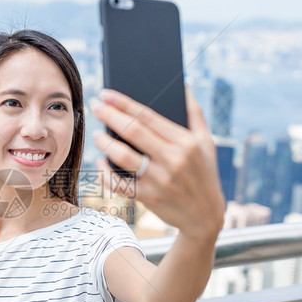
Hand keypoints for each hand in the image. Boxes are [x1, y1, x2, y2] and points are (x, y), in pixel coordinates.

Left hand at [91, 87, 224, 242]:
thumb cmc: (204, 174)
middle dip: (110, 116)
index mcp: (186, 142)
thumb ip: (195, 113)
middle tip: (95, 106)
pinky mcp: (149, 198)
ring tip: (96, 134)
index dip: (124, 103)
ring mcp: (160, 180)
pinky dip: (106, 174)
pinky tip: (100, 163)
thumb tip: (184, 85)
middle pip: (133, 132)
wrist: (206, 217)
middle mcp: (173, 159)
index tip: (107, 94)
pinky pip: (120, 184)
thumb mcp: (207, 142)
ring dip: (105, 143)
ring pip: (123, 156)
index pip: (148, 116)